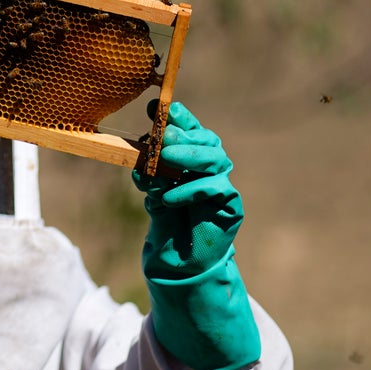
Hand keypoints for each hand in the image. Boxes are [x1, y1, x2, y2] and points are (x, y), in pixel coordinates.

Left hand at [132, 100, 259, 369]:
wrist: (177, 261)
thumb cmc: (164, 219)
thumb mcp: (150, 187)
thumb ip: (148, 168)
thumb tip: (140, 146)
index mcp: (193, 157)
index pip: (190, 129)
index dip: (179, 117)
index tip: (155, 108)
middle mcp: (211, 167)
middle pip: (206, 140)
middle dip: (183, 134)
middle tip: (160, 134)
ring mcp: (222, 185)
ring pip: (215, 159)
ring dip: (188, 156)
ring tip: (164, 157)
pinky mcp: (230, 207)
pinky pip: (217, 189)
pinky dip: (190, 189)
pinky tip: (167, 197)